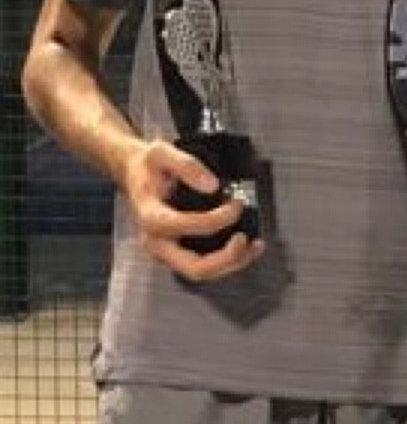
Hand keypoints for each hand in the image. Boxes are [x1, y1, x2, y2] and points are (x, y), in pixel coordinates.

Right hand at [121, 138, 262, 282]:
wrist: (135, 177)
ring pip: (203, 272)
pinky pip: (205, 266)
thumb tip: (213, 185)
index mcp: (150, 218)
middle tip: (246, 239)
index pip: (186, 226)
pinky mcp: (177, 255)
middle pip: (195, 267)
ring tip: (254, 245)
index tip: (237, 204)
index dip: (217, 218)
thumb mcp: (161, 152)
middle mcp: (156, 243)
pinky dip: (228, 261)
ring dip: (233, 263)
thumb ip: (186, 165)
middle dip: (227, 258)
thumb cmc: (148, 166)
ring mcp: (166, 253)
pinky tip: (246, 247)